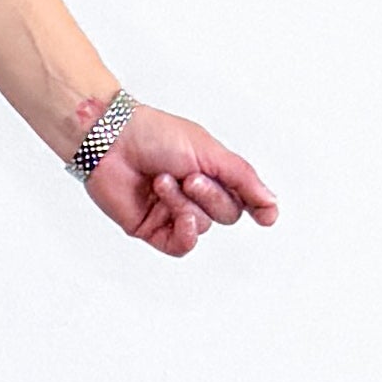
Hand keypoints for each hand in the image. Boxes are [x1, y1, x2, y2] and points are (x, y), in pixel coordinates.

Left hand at [80, 102, 277, 257]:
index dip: (259, 208)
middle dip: (211, 197)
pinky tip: (180, 217)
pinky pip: (181, 246)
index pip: (245, 198)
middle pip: (227, 215)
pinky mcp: (152, 229)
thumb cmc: (154, 135)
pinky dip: (185, 234)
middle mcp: (195, 195)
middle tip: (189, 177)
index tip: (266, 216)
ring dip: (185, 205)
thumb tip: (271, 202)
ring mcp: (173, 213)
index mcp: (212, 173)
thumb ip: (242, 178)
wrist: (110, 140)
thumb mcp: (208, 151)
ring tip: (162, 181)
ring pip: (203, 227)